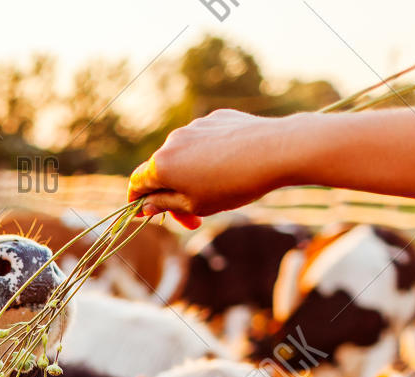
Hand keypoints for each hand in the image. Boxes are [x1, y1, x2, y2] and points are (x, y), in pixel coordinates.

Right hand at [128, 109, 303, 229]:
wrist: (278, 150)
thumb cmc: (234, 184)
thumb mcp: (195, 204)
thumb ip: (166, 204)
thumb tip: (147, 204)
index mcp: (161, 165)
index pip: (136, 183)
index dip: (138, 201)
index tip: (146, 213)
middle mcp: (173, 141)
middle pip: (162, 170)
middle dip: (172, 195)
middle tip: (193, 218)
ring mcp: (196, 126)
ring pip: (184, 155)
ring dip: (191, 176)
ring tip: (218, 192)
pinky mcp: (218, 119)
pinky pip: (205, 141)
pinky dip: (209, 157)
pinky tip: (231, 168)